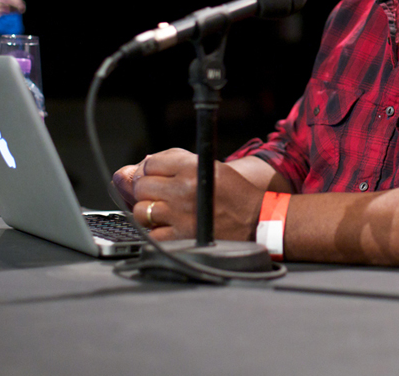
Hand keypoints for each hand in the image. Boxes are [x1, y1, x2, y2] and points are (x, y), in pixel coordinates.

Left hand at [126, 148, 266, 241]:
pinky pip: (152, 234)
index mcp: (192, 167)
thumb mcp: (210, 166)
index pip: (151, 164)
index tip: (157, 177)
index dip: (151, 170)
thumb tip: (144, 164)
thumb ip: (178, 161)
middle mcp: (184, 189)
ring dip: (148, 212)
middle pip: (142, 186)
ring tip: (161, 213)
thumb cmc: (233, 192)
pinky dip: (157, 232)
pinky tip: (169, 228)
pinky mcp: (182, 237)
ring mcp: (181, 214)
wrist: (257, 219)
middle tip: (159, 196)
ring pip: (141, 210)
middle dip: (147, 190)